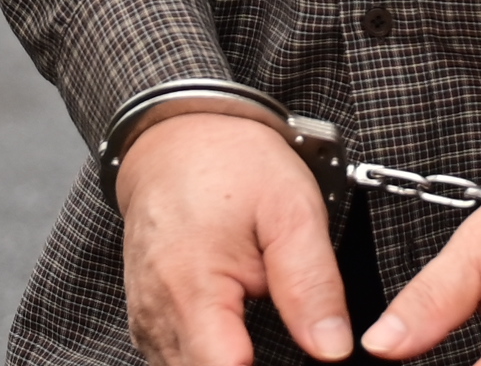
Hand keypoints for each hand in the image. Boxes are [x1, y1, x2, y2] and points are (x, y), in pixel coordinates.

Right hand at [118, 106, 349, 365]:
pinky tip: (240, 341)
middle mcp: (159, 315)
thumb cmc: (233, 165)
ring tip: (268, 340)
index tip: (304, 357)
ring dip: (228, 363)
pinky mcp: (148, 320)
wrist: (178, 136)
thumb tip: (332, 349)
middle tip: (292, 342)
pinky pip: (176, 360)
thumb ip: (311, 285)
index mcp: (192, 290)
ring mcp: (148, 321)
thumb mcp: (291, 211)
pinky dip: (210, 357)